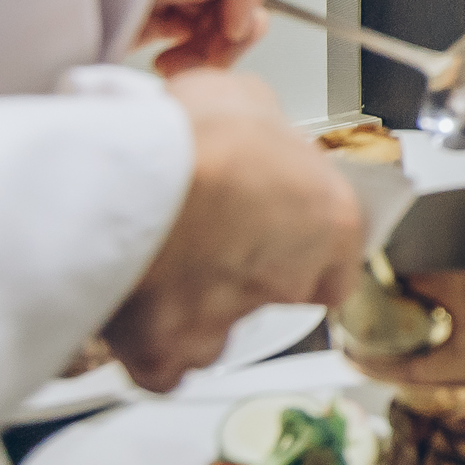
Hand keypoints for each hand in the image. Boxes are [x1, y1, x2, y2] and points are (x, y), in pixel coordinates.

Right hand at [104, 70, 360, 387]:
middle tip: (202, 234)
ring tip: (157, 267)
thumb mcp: (245, 98)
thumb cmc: (189, 136)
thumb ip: (261, 128)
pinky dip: (149, 349)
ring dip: (195, 309)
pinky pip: (164, 366)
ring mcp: (229, 322)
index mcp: (330, 221)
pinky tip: (130, 313)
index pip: (340, 259)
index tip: (280, 234)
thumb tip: (249, 127)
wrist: (123, 182)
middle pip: (277, 292)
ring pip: (219, 332)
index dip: (306, 249)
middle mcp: (290, 280)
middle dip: (243, 271)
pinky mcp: (167, 353)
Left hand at [140, 0, 267, 66]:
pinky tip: (169, 64)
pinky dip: (194, 56)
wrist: (14, 34)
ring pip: (221, 13)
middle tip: (212, 56)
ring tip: (175, 66)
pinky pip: (198, 34)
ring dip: (212, 47)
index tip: (234, 25)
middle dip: (231, 25)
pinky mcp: (157, 17)